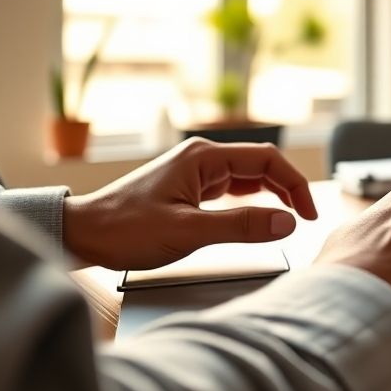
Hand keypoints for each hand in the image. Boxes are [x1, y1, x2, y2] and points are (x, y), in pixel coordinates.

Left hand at [62, 137, 315, 269]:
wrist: (83, 234)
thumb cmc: (125, 230)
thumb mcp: (188, 232)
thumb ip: (241, 226)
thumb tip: (287, 223)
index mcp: (205, 157)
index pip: (267, 159)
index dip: (294, 185)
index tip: (308, 214)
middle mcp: (203, 157)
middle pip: (261, 164)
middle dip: (287, 189)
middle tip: (304, 219)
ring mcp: (195, 171)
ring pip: (248, 176)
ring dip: (271, 194)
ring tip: (287, 219)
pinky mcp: (189, 187)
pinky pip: (232, 187)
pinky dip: (251, 201)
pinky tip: (257, 216)